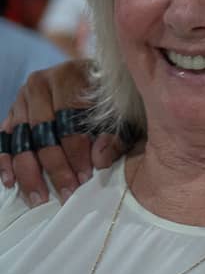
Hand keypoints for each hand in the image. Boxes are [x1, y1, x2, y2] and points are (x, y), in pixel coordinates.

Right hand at [0, 60, 123, 206]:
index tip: (85, 177)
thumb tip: (99, 160)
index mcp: (71, 76)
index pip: (70, 121)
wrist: (93, 76)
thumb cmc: (111, 95)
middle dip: (55, 167)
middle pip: (43, 132)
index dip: (77, 152)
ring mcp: (23, 96)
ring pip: (22, 139)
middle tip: (65, 193)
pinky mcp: (13, 110)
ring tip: (39, 198)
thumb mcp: (124, 110)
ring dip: (29, 171)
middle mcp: (41, 83)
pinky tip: (11, 182)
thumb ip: (116, 134)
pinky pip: (4, 138)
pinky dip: (5, 161)